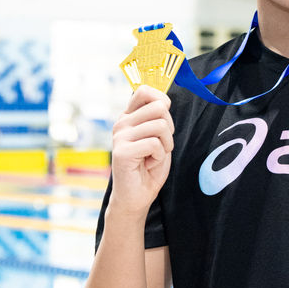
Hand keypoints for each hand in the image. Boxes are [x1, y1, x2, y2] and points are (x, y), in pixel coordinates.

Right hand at [107, 85, 173, 218]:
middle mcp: (122, 123)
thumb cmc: (149, 167)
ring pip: (160, 126)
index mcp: (129, 117)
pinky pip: (154, 144)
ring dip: (166, 145)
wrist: (136, 196)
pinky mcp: (122, 151)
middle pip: (159, 107)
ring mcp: (120, 136)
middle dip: (169, 128)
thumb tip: (164, 100)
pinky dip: (159, 156)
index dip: (162, 101)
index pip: (144, 91)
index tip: (164, 121)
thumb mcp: (158, 137)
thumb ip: (158, 118)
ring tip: (154, 156)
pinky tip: (149, 163)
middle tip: (161, 145)